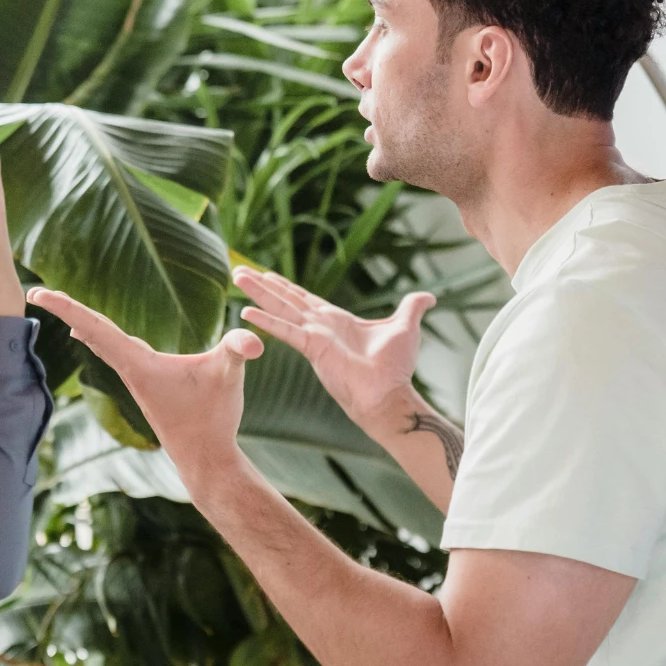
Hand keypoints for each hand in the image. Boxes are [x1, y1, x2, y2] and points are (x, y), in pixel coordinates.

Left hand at [24, 287, 262, 493]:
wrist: (205, 460)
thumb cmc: (213, 418)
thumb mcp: (229, 375)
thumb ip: (238, 350)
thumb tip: (254, 340)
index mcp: (138, 363)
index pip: (96, 326)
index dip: (66, 306)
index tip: (38, 293)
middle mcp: (130, 369)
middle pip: (92, 331)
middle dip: (65, 309)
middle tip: (36, 291)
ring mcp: (136, 379)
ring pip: (102, 343)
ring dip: (83, 323)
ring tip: (62, 308)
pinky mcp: (145, 386)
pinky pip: (115, 352)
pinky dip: (101, 337)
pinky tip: (97, 337)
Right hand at [233, 267, 434, 441]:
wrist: (390, 394)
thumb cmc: (396, 367)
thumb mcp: (405, 327)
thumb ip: (412, 308)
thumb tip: (428, 296)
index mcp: (336, 321)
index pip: (305, 299)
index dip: (285, 286)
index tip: (267, 274)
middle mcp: (320, 327)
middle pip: (286, 300)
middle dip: (263, 285)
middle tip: (239, 271)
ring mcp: (314, 337)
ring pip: (281, 308)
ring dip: (259, 293)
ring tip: (237, 277)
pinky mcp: (313, 348)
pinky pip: (286, 331)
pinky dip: (267, 321)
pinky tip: (246, 312)